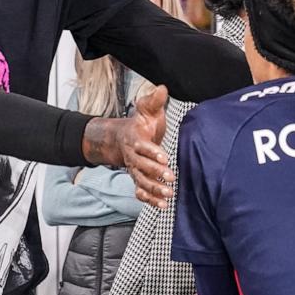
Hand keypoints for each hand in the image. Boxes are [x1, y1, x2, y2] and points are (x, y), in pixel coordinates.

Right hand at [82, 85, 172, 208]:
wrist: (124, 139)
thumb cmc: (141, 124)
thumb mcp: (147, 110)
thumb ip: (154, 101)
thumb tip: (162, 88)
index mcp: (134, 139)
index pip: (142, 146)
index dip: (152, 152)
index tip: (164, 158)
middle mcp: (132, 156)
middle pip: (141, 166)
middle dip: (155, 173)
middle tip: (170, 177)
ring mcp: (134, 170)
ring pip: (141, 182)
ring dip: (154, 189)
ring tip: (168, 194)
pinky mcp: (138, 179)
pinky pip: (141, 192)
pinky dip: (150, 200)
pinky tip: (162, 205)